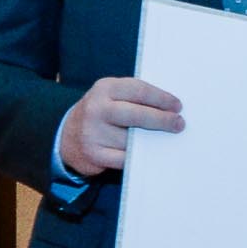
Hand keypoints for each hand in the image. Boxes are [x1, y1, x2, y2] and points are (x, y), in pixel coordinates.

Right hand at [60, 77, 183, 176]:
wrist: (67, 136)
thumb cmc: (101, 113)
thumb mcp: (112, 96)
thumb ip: (135, 98)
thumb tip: (171, 108)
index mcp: (105, 88)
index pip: (139, 91)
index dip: (162, 98)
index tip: (178, 106)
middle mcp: (97, 109)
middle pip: (137, 115)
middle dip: (162, 120)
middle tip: (179, 124)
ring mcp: (93, 133)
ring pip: (133, 139)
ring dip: (153, 141)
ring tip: (166, 139)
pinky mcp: (94, 154)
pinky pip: (125, 158)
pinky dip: (140, 157)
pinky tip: (150, 154)